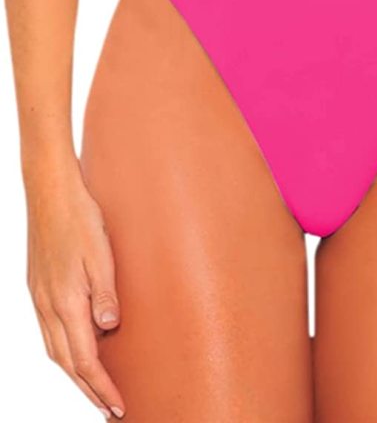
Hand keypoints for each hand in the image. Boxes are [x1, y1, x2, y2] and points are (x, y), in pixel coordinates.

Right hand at [25, 162, 124, 418]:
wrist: (50, 193)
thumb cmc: (81, 218)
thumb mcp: (101, 253)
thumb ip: (105, 293)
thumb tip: (109, 329)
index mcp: (65, 302)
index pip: (84, 360)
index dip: (102, 387)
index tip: (119, 407)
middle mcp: (48, 306)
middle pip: (67, 364)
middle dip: (89, 390)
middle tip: (110, 409)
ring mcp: (39, 298)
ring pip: (55, 351)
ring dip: (75, 374)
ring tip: (96, 388)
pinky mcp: (38, 289)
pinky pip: (50, 333)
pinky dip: (65, 352)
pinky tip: (77, 350)